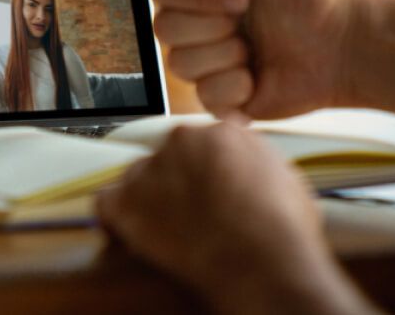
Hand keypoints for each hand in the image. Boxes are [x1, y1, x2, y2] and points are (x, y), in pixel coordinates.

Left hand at [96, 122, 369, 313]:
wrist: (260, 261)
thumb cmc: (282, 230)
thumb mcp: (288, 180)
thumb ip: (259, 162)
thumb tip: (249, 165)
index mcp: (222, 132)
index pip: (204, 141)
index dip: (207, 168)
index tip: (211, 188)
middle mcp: (181, 140)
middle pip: (170, 155)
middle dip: (178, 181)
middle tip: (192, 214)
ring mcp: (150, 169)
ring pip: (139, 177)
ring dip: (148, 198)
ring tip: (169, 230)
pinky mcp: (126, 201)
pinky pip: (106, 202)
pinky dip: (114, 218)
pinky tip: (129, 234)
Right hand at [152, 0, 356, 119]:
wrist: (348, 45)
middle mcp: (199, 18)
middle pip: (165, 31)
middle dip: (215, 30)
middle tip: (252, 23)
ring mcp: (208, 58)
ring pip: (182, 67)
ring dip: (229, 59)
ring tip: (260, 50)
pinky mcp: (222, 96)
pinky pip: (204, 99)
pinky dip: (237, 91)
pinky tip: (261, 77)